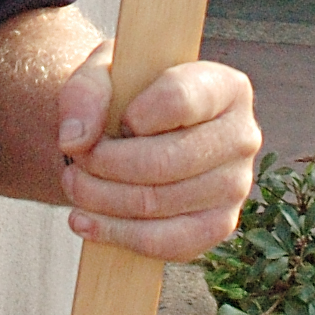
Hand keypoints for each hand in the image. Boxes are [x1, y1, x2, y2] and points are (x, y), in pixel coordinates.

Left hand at [55, 41, 260, 260]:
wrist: (141, 126)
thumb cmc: (128, 91)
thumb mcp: (105, 71)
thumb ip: (86, 91)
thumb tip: (74, 139)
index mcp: (224, 86)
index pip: (181, 100)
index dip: (137, 114)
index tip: (115, 119)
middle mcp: (241, 136)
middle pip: (169, 160)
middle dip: (108, 164)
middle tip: (75, 161)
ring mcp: (234, 186)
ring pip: (162, 203)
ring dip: (105, 199)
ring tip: (74, 185)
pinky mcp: (218, 226)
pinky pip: (168, 243)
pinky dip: (119, 234)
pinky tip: (86, 222)